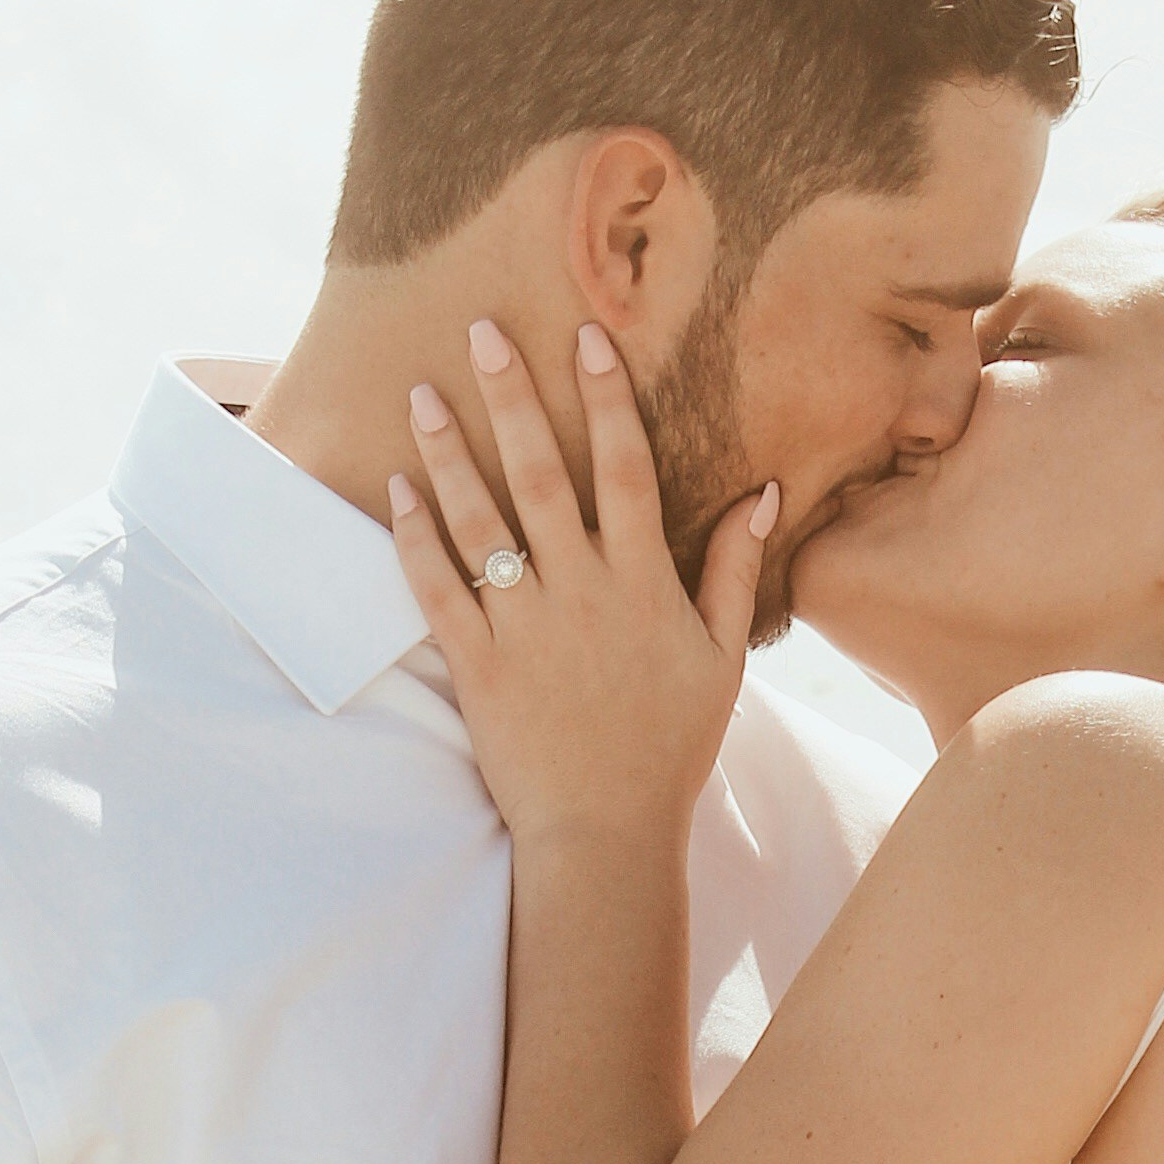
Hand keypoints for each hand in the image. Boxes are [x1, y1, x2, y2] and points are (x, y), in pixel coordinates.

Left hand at [387, 317, 774, 848]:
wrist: (606, 833)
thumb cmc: (670, 748)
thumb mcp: (724, 660)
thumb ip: (737, 571)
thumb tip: (765, 492)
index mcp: (644, 585)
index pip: (625, 469)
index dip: (605, 397)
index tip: (586, 336)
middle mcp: (582, 593)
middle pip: (542, 474)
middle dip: (510, 396)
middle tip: (481, 331)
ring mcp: (524, 627)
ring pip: (481, 521)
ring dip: (449, 452)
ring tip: (422, 394)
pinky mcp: (477, 665)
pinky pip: (438, 588)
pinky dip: (415, 537)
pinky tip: (398, 489)